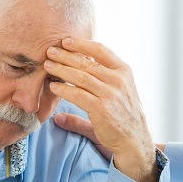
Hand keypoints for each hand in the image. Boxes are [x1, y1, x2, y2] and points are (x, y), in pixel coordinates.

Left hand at [44, 38, 157, 181]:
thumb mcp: (118, 95)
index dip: (82, 44)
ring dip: (61, 69)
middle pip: (87, 62)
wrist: (135, 140)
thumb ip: (95, 89)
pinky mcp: (102, 109)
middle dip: (66, 55)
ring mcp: (111, 94)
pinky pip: (78, 95)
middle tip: (50, 51)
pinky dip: (64, 89)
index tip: (66, 40)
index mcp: (124, 72)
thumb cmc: (124, 117)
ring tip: (48, 65)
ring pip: (80, 77)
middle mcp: (119, 80)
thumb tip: (67, 99)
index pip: (101, 50)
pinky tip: (53, 86)